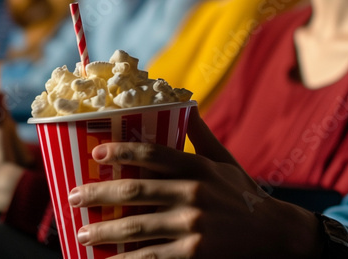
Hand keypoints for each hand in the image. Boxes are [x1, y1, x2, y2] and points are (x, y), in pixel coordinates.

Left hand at [69, 109, 322, 257]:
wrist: (274, 235)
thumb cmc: (244, 196)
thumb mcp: (225, 162)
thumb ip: (201, 137)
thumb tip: (187, 104)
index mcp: (199, 168)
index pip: (154, 155)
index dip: (122, 152)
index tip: (96, 153)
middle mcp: (195, 193)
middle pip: (135, 192)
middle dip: (98, 195)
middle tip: (73, 197)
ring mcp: (194, 224)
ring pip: (137, 228)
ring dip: (104, 232)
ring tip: (82, 233)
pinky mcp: (194, 252)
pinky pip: (152, 257)